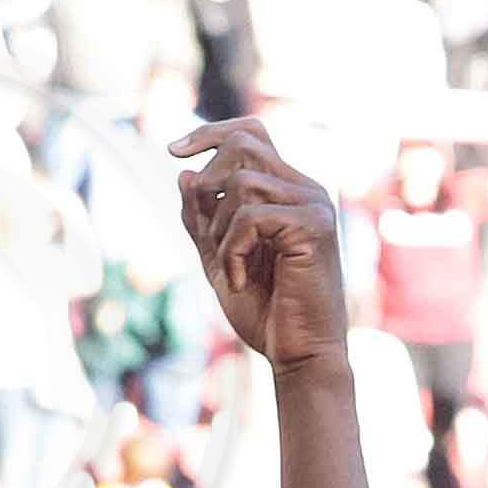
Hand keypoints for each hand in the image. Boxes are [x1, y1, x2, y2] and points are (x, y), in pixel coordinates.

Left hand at [175, 123, 349, 366]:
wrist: (298, 354)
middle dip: (209, 183)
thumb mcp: (219, 258)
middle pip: (244, 144)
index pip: (250, 134)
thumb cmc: (266, 311)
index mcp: (287, 191)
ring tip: (229, 267)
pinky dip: (233, 249)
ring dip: (220, 228)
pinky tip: (239, 280)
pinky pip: (252, 216)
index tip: (173, 151)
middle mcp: (305, 190)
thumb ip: (202, 219)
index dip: (209, 133)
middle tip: (209, 235)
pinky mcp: (315, 226)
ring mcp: (314, 204)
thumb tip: (184, 174)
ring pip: (242, 181)